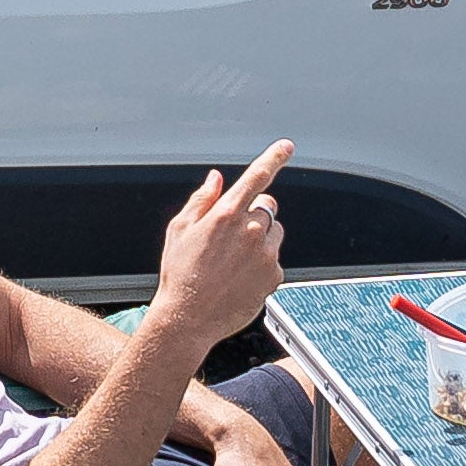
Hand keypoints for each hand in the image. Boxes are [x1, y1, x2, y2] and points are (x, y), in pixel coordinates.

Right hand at [151, 139, 290, 349]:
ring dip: (260, 238)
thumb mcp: (179, 230)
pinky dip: (261, 264)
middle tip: (232, 234)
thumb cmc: (179, 273)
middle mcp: (251, 231)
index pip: (256, 177)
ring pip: (273, 232)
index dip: (273, 157)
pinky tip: (239, 278)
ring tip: (232, 261)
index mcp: (225, 215)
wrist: (188, 319)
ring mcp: (266, 255)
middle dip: (254, 212)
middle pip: (267, 206)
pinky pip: (274, 259)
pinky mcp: (275, 276)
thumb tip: (217, 179)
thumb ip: (201, 199)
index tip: (286, 146)